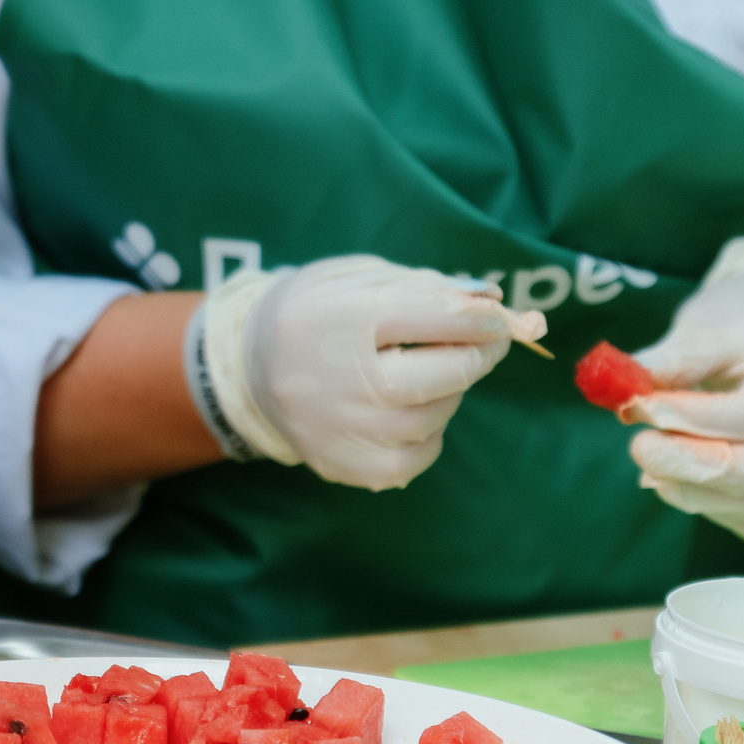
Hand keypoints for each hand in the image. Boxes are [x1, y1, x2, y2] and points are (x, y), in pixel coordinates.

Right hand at [205, 254, 515, 489]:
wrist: (246, 366)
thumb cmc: (315, 312)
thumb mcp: (359, 278)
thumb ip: (427, 286)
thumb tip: (495, 303)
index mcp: (342, 317)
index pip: (440, 317)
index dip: (483, 318)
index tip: (498, 317)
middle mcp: (340, 378)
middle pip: (445, 374)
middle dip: (479, 355)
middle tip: (488, 343)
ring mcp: (341, 429)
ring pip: (435, 416)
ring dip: (449, 392)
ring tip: (428, 373)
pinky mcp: (345, 465)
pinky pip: (417, 456)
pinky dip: (428, 433)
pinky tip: (408, 411)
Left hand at [625, 236, 743, 543]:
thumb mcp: (713, 326)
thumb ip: (674, 359)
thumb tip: (624, 389)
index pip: (743, 418)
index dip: (682, 416)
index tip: (635, 404)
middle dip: (682, 463)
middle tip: (638, 444)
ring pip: (743, 507)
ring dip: (686, 488)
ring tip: (651, 456)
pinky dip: (708, 506)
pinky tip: (677, 478)